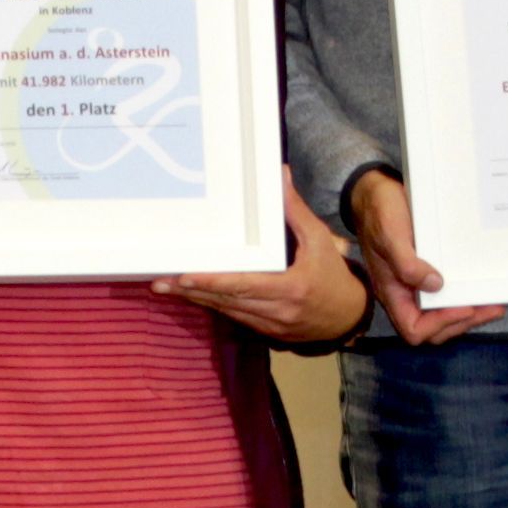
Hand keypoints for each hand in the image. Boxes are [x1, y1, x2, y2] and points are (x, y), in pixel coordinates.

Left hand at [156, 168, 371, 341]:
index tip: (186, 276)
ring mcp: (268, 324)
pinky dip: (211, 303)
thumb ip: (296, 211)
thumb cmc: (334, 276)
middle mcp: (276, 310)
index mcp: (290, 288)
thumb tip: (280, 176)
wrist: (347, 317)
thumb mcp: (319, 240)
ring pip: (225, 310)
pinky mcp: (264, 331)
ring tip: (164, 286)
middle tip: (159, 281)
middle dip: (191, 291)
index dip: (213, 282)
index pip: (244, 285)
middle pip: (226, 300)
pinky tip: (190, 294)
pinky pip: (233, 315)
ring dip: (195, 298)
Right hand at [347, 170, 502, 347]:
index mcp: (393, 292)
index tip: (463, 307)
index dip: (439, 324)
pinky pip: (449, 294)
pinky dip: (466, 296)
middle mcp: (406, 293)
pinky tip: (482, 287)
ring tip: (495, 304)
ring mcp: (418, 284)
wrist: (376, 192)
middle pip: (434, 328)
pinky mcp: (430, 271)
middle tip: (492, 307)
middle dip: (463, 322)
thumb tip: (435, 285)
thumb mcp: (390, 236)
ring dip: (470, 314)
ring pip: (444, 314)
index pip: (414, 328)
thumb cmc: (379, 213)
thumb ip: (406, 264)